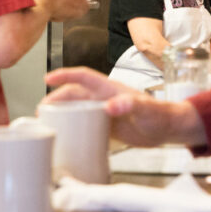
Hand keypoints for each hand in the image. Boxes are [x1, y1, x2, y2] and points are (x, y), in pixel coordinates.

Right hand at [43, 67, 207, 147]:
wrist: (169, 129)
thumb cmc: (160, 115)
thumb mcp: (146, 110)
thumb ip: (131, 105)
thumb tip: (112, 105)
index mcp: (111, 89)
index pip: (84, 77)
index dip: (66, 75)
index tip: (49, 77)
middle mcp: (105, 98)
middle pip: (75, 94)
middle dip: (56, 99)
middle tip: (41, 111)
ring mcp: (105, 112)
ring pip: (77, 109)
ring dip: (61, 113)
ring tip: (46, 123)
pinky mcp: (106, 125)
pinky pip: (84, 124)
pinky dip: (72, 127)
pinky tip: (64, 136)